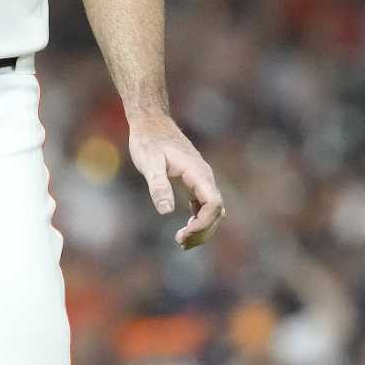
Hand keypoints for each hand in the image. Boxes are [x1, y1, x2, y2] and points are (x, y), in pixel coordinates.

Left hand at [127, 113, 224, 248]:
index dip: (203, 223)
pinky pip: (203, 206)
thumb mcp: (149, 162)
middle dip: (203, 230)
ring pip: (212, 210)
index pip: (213, 203)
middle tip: (181, 242)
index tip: (185, 234)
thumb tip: (166, 211)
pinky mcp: (193, 182)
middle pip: (216, 211)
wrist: (150, 122)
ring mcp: (200, 180)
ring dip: (202, 228)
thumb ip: (158, 185)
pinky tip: (185, 231)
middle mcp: (204, 177)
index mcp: (197, 172)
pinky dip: (198, 220)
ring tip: (182, 242)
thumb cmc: (148, 140)